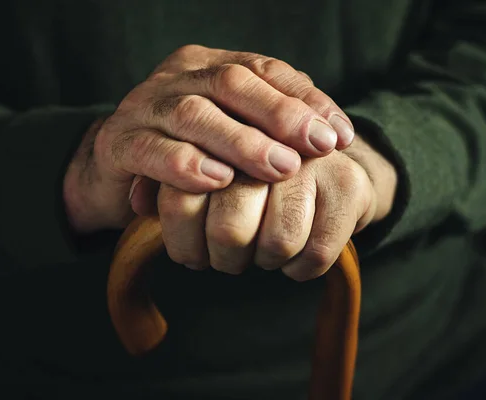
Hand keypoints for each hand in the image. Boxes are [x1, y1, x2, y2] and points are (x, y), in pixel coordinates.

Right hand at [64, 45, 354, 232]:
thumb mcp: (232, 135)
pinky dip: (186, 165)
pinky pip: (152, 149)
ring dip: (241, 142)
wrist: (116, 172)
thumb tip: (336, 135)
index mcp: (206, 66)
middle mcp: (175, 78)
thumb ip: (272, 126)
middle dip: (280, 115)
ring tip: (280, 167)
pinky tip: (218, 181)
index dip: (304, 99)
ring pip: (195, 114)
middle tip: (317, 146)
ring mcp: (143, 107)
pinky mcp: (118, 143)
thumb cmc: (187, 152)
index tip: (339, 134)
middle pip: (231, 83)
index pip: (262, 69)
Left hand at [157, 135, 396, 280]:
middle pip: (230, 224)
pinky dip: (300, 268)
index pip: (188, 188)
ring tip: (259, 256)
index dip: (183, 234)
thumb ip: (168, 179)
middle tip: (221, 261)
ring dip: (263, 262)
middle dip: (224, 257)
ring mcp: (314, 157)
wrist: (327, 156)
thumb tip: (136, 201)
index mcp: (222, 122)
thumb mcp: (204, 166)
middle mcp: (270, 132)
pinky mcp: (349, 184)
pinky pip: (316, 251)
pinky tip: (295, 260)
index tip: (191, 258)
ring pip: (277, 241)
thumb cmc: (251, 170)